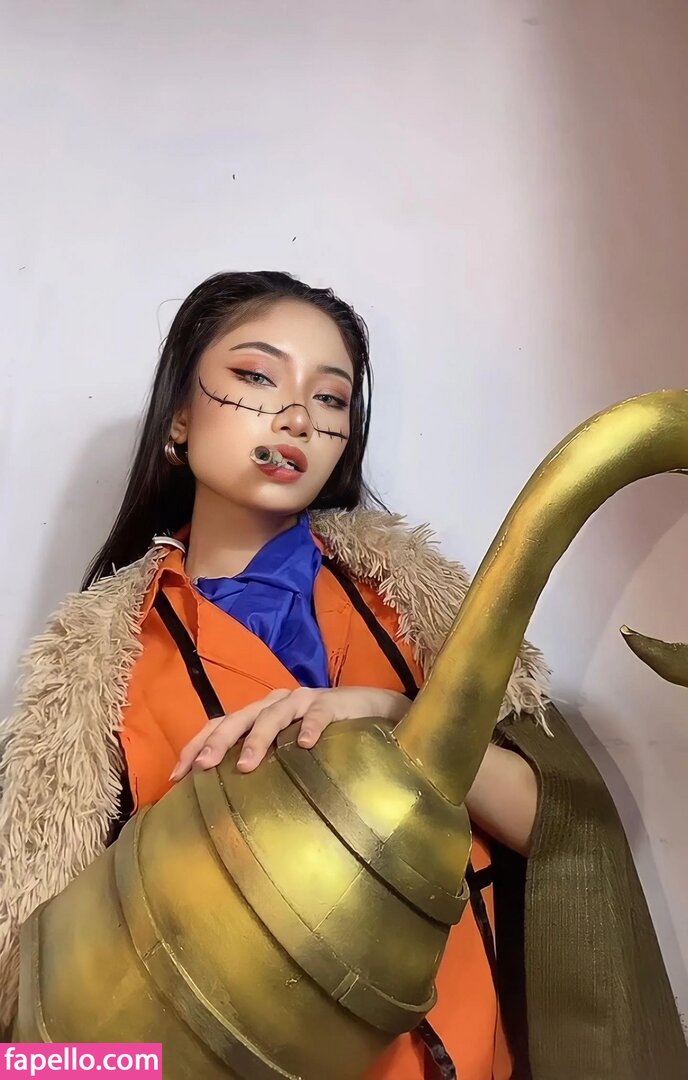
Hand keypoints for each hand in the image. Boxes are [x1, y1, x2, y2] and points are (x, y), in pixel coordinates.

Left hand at [170, 686, 410, 779]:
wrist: (372, 711)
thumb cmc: (324, 737)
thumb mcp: (286, 749)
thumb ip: (262, 762)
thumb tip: (225, 797)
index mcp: (259, 712)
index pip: (219, 724)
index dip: (196, 746)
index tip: (176, 777)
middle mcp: (276, 702)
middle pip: (238, 717)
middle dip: (218, 743)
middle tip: (203, 768)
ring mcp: (303, 700)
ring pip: (272, 715)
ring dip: (257, 740)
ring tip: (246, 766)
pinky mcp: (331, 703)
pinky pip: (318, 715)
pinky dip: (310, 728)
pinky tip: (303, 746)